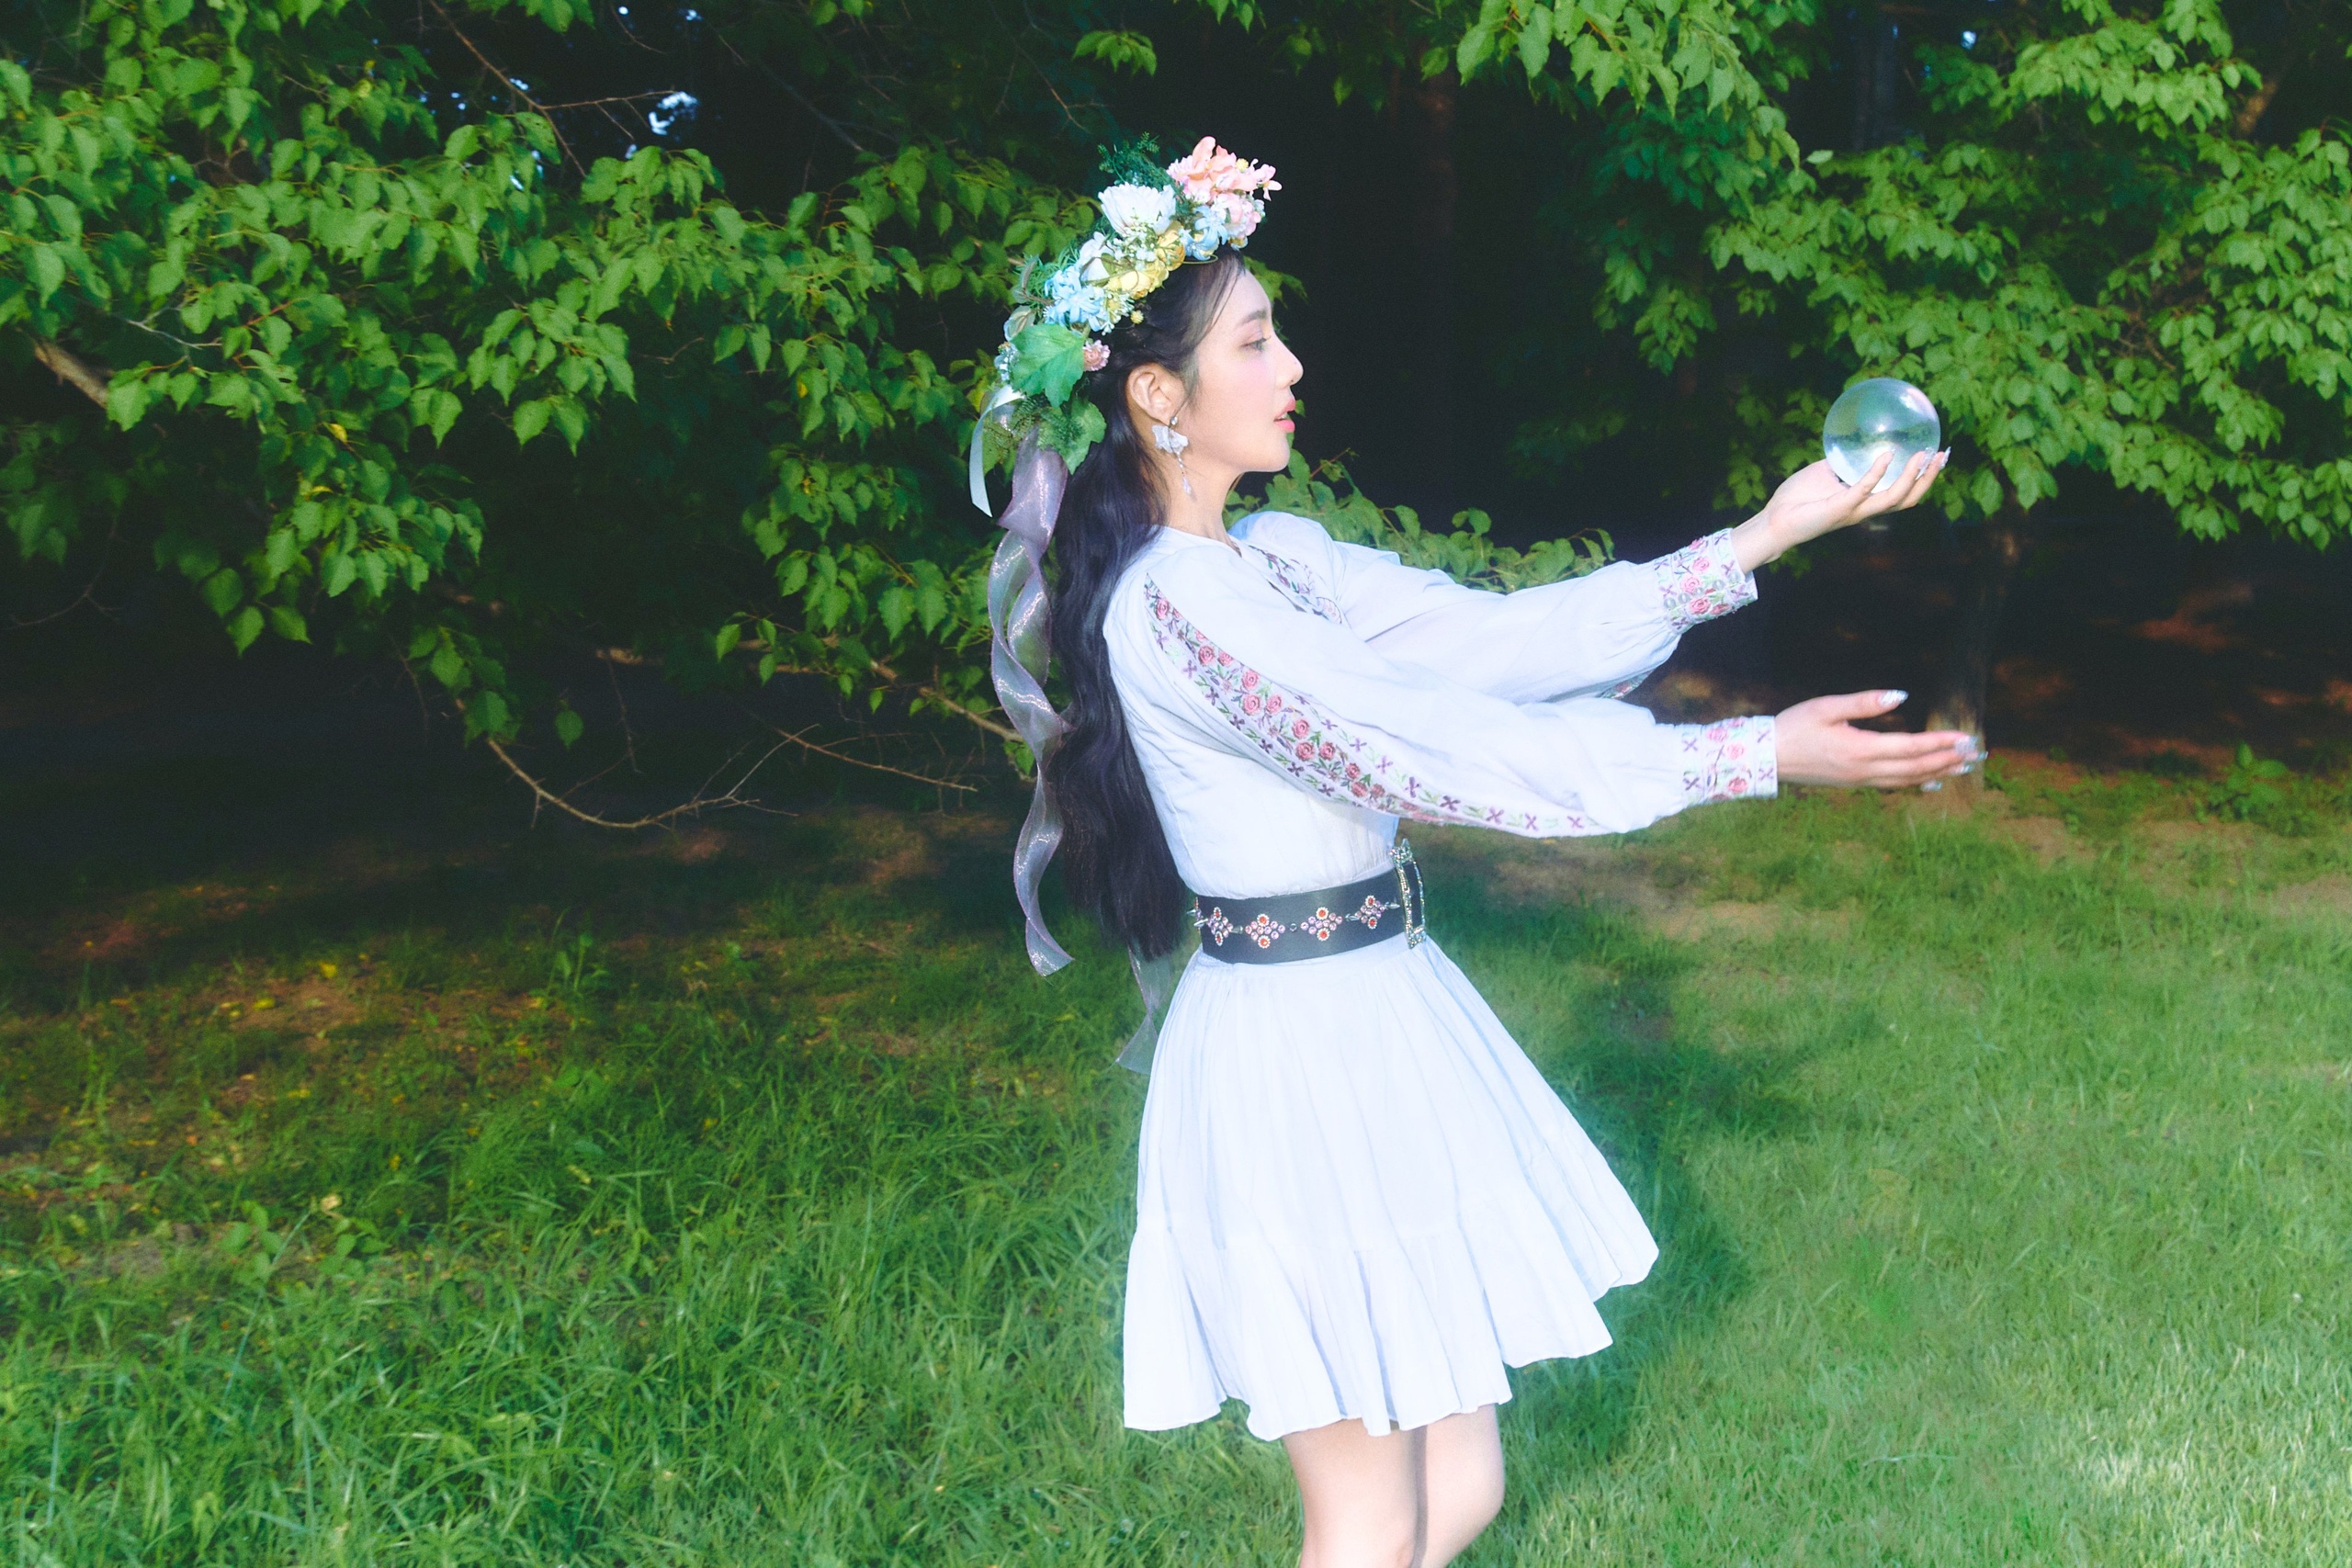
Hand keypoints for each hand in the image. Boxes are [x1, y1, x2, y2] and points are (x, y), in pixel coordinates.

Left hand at [1731, 449, 1948, 571]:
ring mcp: (1854, 510)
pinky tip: (1887, 455)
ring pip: (1895, 499)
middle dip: (1928, 479)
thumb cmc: (1797, 498)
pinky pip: (1864, 489)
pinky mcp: (1840, 508)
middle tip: (1941, 455)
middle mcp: (1864, 509)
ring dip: (1912, 477)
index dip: (1920, 478)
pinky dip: (1877, 473)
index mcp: (1863, 502)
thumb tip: (1851, 441)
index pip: (1900, 493)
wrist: (1775, 518)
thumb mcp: (1824, 472)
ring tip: (1923, 455)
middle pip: (1908, 499)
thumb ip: (1841, 462)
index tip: (1934, 456)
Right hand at [1774, 689, 1978, 788]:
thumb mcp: (1826, 707)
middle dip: (1949, 760)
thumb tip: (1900, 695)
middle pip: (1917, 768)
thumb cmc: (1793, 727)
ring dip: (1939, 772)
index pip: (1911, 747)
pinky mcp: (1855, 784)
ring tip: (1965, 767)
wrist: (1766, 757)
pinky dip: (1918, 783)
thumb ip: (1864, 702)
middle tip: (1978, 753)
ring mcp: (1861, 780)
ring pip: (1909, 780)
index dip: (1941, 742)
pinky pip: (1894, 785)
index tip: (1966, 737)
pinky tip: (1932, 781)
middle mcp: (1865, 770)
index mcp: (1860, 749)